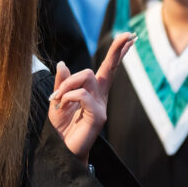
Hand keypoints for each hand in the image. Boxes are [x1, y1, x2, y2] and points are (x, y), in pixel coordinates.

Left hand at [47, 33, 135, 163]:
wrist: (61, 149)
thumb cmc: (61, 127)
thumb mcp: (57, 100)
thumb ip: (62, 82)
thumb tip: (63, 63)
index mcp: (93, 90)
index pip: (108, 67)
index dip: (119, 51)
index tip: (131, 37)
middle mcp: (101, 96)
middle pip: (103, 68)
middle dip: (103, 57)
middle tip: (108, 52)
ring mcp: (101, 106)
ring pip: (86, 76)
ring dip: (67, 84)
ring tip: (57, 99)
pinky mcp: (99, 116)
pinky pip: (82, 95)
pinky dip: (67, 96)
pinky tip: (61, 106)